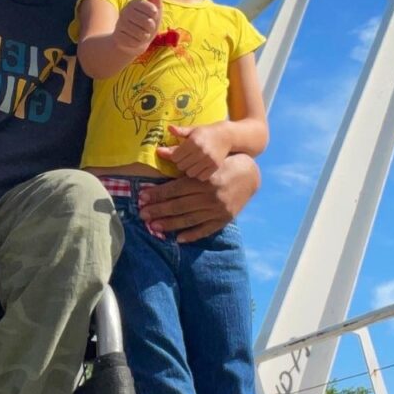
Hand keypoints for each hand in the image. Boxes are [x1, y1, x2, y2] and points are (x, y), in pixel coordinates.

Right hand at [113, 0, 162, 55]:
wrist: (133, 41)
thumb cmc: (147, 21)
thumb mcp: (155, 5)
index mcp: (134, 3)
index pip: (152, 10)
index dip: (155, 17)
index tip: (151, 17)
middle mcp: (125, 12)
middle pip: (148, 22)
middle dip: (151, 28)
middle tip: (146, 28)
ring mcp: (120, 24)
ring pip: (142, 33)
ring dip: (145, 36)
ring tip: (141, 34)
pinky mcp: (118, 37)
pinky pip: (136, 42)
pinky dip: (138, 43)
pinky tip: (134, 40)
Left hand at [138, 153, 259, 242]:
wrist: (251, 175)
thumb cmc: (224, 164)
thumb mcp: (206, 161)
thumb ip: (185, 164)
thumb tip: (161, 155)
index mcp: (203, 180)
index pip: (175, 189)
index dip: (157, 194)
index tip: (142, 198)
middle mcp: (210, 196)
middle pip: (178, 205)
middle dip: (158, 210)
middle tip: (142, 214)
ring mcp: (217, 210)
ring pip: (189, 219)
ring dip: (170, 224)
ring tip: (153, 227)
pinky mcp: (224, 219)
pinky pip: (205, 229)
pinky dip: (192, 235)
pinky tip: (178, 238)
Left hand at [158, 122, 231, 179]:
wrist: (226, 136)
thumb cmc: (206, 132)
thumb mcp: (193, 129)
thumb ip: (180, 131)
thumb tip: (168, 128)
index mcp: (193, 141)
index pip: (175, 157)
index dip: (175, 156)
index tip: (180, 153)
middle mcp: (201, 151)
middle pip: (181, 166)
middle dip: (181, 163)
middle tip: (187, 158)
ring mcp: (209, 159)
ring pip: (190, 173)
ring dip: (189, 170)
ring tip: (193, 163)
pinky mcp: (215, 166)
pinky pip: (201, 177)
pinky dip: (199, 174)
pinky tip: (200, 168)